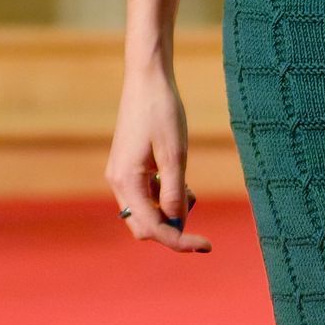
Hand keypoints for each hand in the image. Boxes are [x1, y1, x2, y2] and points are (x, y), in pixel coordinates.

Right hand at [106, 60, 212, 253]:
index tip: (207, 245)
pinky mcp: (127, 167)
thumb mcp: (175, 155)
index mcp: (127, 182)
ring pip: (144, 212)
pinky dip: (162, 196)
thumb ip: (174, 192)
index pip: (153, 227)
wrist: (147, 80)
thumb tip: (177, 222)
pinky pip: (144, 195)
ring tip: (188, 188)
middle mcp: (118, 183)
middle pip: (144, 226)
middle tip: (197, 213)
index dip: (180, 240)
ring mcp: (121, 175)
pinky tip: (178, 180)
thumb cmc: (162, 113)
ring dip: (168, 211)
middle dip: (171, 228)